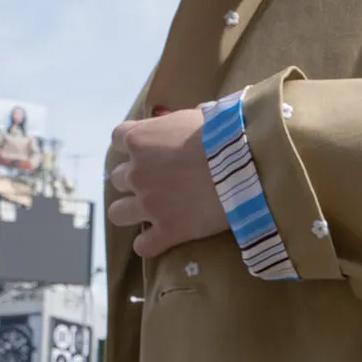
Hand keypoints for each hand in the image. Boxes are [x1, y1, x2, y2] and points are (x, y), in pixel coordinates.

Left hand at [107, 109, 229, 257]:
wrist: (245, 167)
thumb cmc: (225, 134)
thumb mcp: (197, 115)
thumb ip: (179, 123)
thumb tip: (181, 125)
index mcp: (140, 139)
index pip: (118, 138)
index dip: (133, 145)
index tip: (149, 149)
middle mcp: (137, 173)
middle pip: (117, 178)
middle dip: (135, 179)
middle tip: (159, 181)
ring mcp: (149, 204)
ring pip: (117, 213)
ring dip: (131, 211)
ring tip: (151, 212)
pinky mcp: (167, 231)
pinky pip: (143, 246)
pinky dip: (149, 244)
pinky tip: (161, 239)